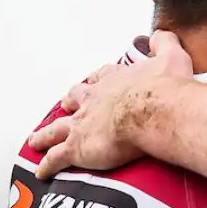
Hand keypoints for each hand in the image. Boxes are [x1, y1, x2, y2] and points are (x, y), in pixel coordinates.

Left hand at [29, 31, 193, 178]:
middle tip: (65, 104)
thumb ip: (164, 44)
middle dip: (70, 102)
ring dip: (46, 135)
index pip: (102, 78)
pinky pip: (57, 158)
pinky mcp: (78, 147)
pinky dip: (48, 165)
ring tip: (36, 140)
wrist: (153, 112)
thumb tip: (160, 35)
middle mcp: (94, 100)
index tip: (95, 81)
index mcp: (115, 81)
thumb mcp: (171, 58)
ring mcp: (82, 124)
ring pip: (57, 129)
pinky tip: (42, 172)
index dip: (98, 81)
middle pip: (75, 99)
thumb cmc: (162, 89)